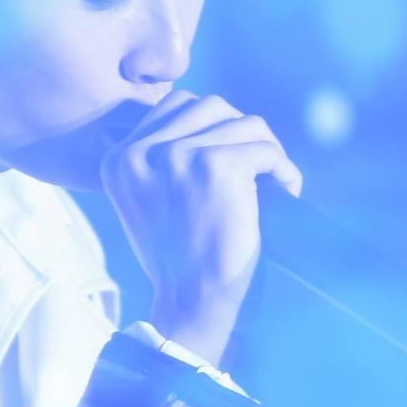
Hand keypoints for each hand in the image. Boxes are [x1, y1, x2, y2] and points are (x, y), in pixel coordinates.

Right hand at [102, 90, 301, 366]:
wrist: (193, 301)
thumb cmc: (181, 257)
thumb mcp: (152, 197)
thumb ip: (165, 155)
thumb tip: (217, 115)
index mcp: (118, 157)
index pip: (175, 105)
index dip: (213, 127)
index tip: (233, 162)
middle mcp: (139, 151)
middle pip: (210, 106)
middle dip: (242, 133)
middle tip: (260, 169)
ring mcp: (175, 155)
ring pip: (242, 122)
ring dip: (266, 148)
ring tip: (275, 182)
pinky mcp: (214, 165)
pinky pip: (264, 149)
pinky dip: (283, 168)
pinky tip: (287, 192)